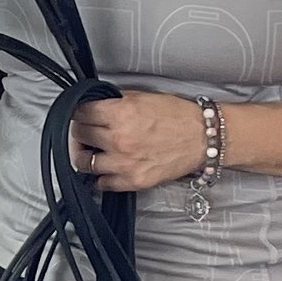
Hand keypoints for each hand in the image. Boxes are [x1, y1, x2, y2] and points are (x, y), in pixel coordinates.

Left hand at [69, 90, 210, 194]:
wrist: (203, 138)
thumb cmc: (178, 116)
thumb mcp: (143, 97)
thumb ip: (116, 101)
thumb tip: (95, 104)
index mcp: (121, 113)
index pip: (81, 112)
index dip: (79, 111)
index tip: (81, 114)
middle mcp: (119, 138)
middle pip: (79, 135)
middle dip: (81, 130)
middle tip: (87, 130)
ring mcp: (124, 163)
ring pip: (83, 162)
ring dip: (85, 155)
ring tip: (93, 151)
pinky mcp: (133, 181)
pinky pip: (102, 183)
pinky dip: (100, 177)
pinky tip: (106, 169)